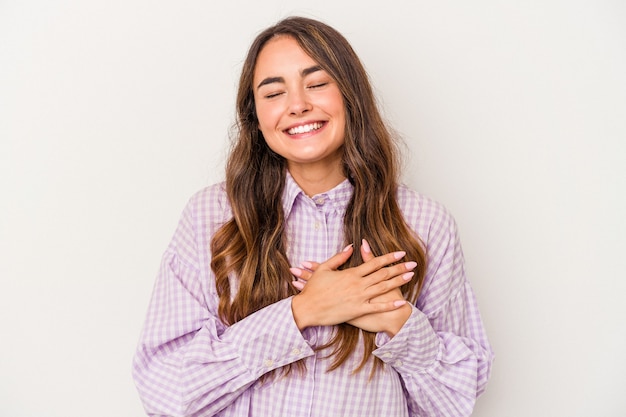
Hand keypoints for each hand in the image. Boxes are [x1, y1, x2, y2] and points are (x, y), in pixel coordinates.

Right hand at [290, 241, 414, 335]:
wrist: (307, 308)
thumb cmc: (314, 289)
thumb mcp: (324, 268)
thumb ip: (339, 257)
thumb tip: (351, 246)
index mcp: (351, 273)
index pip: (375, 262)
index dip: (389, 257)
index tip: (401, 253)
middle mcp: (358, 284)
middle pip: (383, 274)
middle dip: (399, 268)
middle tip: (413, 264)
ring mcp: (359, 298)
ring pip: (383, 288)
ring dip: (398, 282)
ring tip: (410, 276)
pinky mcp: (357, 311)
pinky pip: (377, 307)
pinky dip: (390, 304)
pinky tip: (401, 301)